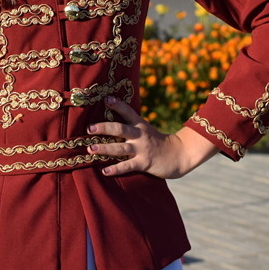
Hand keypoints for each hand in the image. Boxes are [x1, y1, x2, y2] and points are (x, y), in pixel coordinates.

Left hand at [88, 97, 217, 178]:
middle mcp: (140, 135)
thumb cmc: (157, 142)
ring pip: (120, 148)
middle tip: (90, 128)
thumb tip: (109, 124)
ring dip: (105, 148)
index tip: (106, 99)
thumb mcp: (146, 130)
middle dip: (104, 128)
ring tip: (91, 149)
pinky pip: (127, 166)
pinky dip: (116, 169)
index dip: (117, 105)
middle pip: (120, 129)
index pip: (127, 112)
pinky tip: (105, 171)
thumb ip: (130, 126)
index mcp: (140, 125)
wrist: (178, 155)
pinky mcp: (144, 163)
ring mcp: (142, 149)